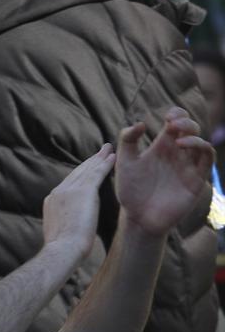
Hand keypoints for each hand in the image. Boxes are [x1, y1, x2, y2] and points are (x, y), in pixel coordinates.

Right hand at [42, 144, 116, 261]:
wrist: (63, 249)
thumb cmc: (64, 249)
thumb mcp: (59, 232)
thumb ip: (64, 223)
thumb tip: (68, 229)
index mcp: (52, 200)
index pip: (69, 182)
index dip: (80, 173)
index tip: (88, 167)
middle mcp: (59, 191)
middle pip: (77, 172)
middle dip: (89, 161)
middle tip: (100, 151)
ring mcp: (69, 190)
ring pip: (87, 170)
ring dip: (99, 158)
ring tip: (108, 149)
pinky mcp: (83, 191)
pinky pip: (97, 173)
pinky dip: (105, 164)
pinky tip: (114, 157)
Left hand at [115, 108, 213, 236]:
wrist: (138, 216)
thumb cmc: (130, 189)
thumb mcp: (124, 162)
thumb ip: (128, 140)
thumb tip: (140, 123)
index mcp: (162, 147)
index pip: (176, 124)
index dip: (177, 114)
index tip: (168, 115)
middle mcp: (178, 154)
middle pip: (192, 130)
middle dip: (186, 121)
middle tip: (173, 122)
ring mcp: (188, 166)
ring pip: (202, 143)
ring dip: (194, 136)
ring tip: (178, 139)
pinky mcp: (196, 180)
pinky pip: (207, 160)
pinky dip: (202, 148)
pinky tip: (185, 146)